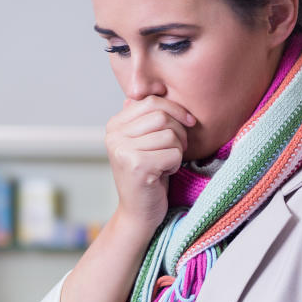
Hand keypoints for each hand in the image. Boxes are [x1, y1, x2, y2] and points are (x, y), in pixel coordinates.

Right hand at [104, 97, 194, 235]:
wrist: (139, 213)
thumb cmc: (147, 175)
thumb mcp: (144, 142)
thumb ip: (143, 117)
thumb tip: (149, 89)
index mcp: (114, 126)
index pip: (151, 101)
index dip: (175, 110)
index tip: (188, 122)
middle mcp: (113, 136)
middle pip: (162, 116)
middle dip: (178, 132)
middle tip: (175, 149)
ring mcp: (122, 151)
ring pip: (170, 135)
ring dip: (177, 151)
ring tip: (165, 163)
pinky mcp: (136, 166)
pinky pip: (173, 153)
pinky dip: (175, 164)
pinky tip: (163, 174)